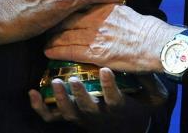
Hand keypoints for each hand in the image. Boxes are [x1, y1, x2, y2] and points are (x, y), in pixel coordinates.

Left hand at [29, 69, 167, 132]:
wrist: (127, 129)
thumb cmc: (140, 107)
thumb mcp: (154, 97)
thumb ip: (152, 81)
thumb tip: (149, 61)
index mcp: (118, 107)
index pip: (114, 99)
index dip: (110, 86)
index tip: (106, 71)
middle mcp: (98, 113)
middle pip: (87, 108)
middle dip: (79, 94)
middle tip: (73, 79)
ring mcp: (82, 116)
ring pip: (68, 112)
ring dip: (61, 99)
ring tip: (56, 82)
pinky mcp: (71, 117)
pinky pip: (51, 117)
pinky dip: (40, 108)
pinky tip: (32, 93)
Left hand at [45, 4, 179, 72]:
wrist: (155, 44)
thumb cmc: (144, 28)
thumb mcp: (124, 8)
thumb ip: (107, 5)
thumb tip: (99, 1)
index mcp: (103, 5)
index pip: (76, 0)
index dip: (62, 4)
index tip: (54, 6)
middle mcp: (96, 18)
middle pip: (65, 16)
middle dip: (52, 20)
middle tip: (43, 23)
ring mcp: (94, 35)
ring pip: (64, 34)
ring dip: (51, 38)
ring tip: (43, 39)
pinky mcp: (95, 53)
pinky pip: (69, 51)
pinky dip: (56, 51)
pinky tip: (47, 52)